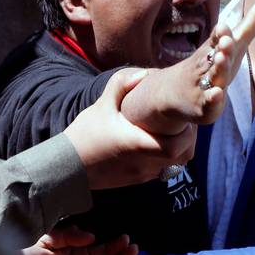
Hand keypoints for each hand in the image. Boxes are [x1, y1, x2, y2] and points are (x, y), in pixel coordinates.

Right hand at [63, 68, 195, 188]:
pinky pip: (161, 171)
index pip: (177, 146)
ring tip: (171, 133)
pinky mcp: (136, 181)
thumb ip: (122, 85)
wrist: (66, 167)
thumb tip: (144, 73)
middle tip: (183, 124)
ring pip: (174, 166)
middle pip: (182, 157)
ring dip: (177, 150)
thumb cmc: (84, 134)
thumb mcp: (102, 105)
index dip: (187, 134)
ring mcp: (141, 175)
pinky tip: (155, 143)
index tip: (184, 120)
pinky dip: (165, 159)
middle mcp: (143, 163)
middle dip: (187, 140)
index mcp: (138, 144)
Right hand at [121, 0, 254, 131]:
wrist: (173, 93)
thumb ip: (253, 22)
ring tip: (223, 59)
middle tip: (227, 41)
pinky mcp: (204, 106)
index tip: (224, 27)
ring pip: (212, 77)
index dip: (221, 34)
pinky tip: (218, 94)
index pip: (218, 39)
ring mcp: (204, 85)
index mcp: (215, 48)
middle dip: (221, 48)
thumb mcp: (233, 44)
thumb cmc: (210, 63)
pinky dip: (213, 99)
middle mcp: (208, 64)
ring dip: (218, 69)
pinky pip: (208, 103)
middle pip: (214, 55)